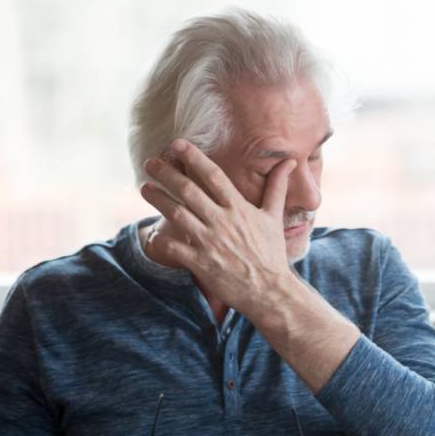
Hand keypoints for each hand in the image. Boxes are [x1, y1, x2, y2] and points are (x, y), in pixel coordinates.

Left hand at [139, 139, 298, 312]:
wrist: (269, 290)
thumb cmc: (271, 253)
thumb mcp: (274, 217)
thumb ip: (277, 187)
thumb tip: (290, 162)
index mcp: (239, 208)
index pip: (212, 175)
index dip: (193, 157)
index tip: (177, 144)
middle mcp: (222, 221)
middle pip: (188, 190)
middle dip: (166, 173)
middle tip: (149, 162)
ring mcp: (210, 242)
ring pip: (176, 214)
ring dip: (157, 198)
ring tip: (144, 187)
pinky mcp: (201, 262)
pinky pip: (173, 247)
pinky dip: (161, 238)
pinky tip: (152, 231)